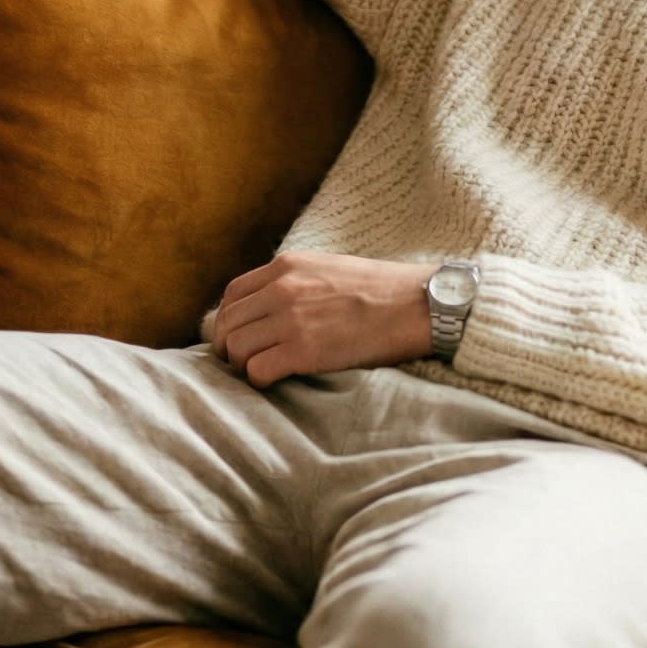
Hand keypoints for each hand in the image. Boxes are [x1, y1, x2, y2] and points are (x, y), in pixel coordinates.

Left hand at [206, 251, 435, 388]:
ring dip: (244, 364)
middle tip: (246, 361)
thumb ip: (296, 282)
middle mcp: (282, 289)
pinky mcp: (304, 351)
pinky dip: (260, 380)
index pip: (232, 295)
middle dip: (231, 346)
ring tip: (263, 370)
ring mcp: (291, 319)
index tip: (241, 336)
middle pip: (228, 323)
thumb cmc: (383, 290)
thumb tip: (271, 307)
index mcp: (287, 266)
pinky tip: (277, 380)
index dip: (230, 320)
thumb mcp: (330, 268)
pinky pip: (257, 370)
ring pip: (236, 348)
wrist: (418, 304)